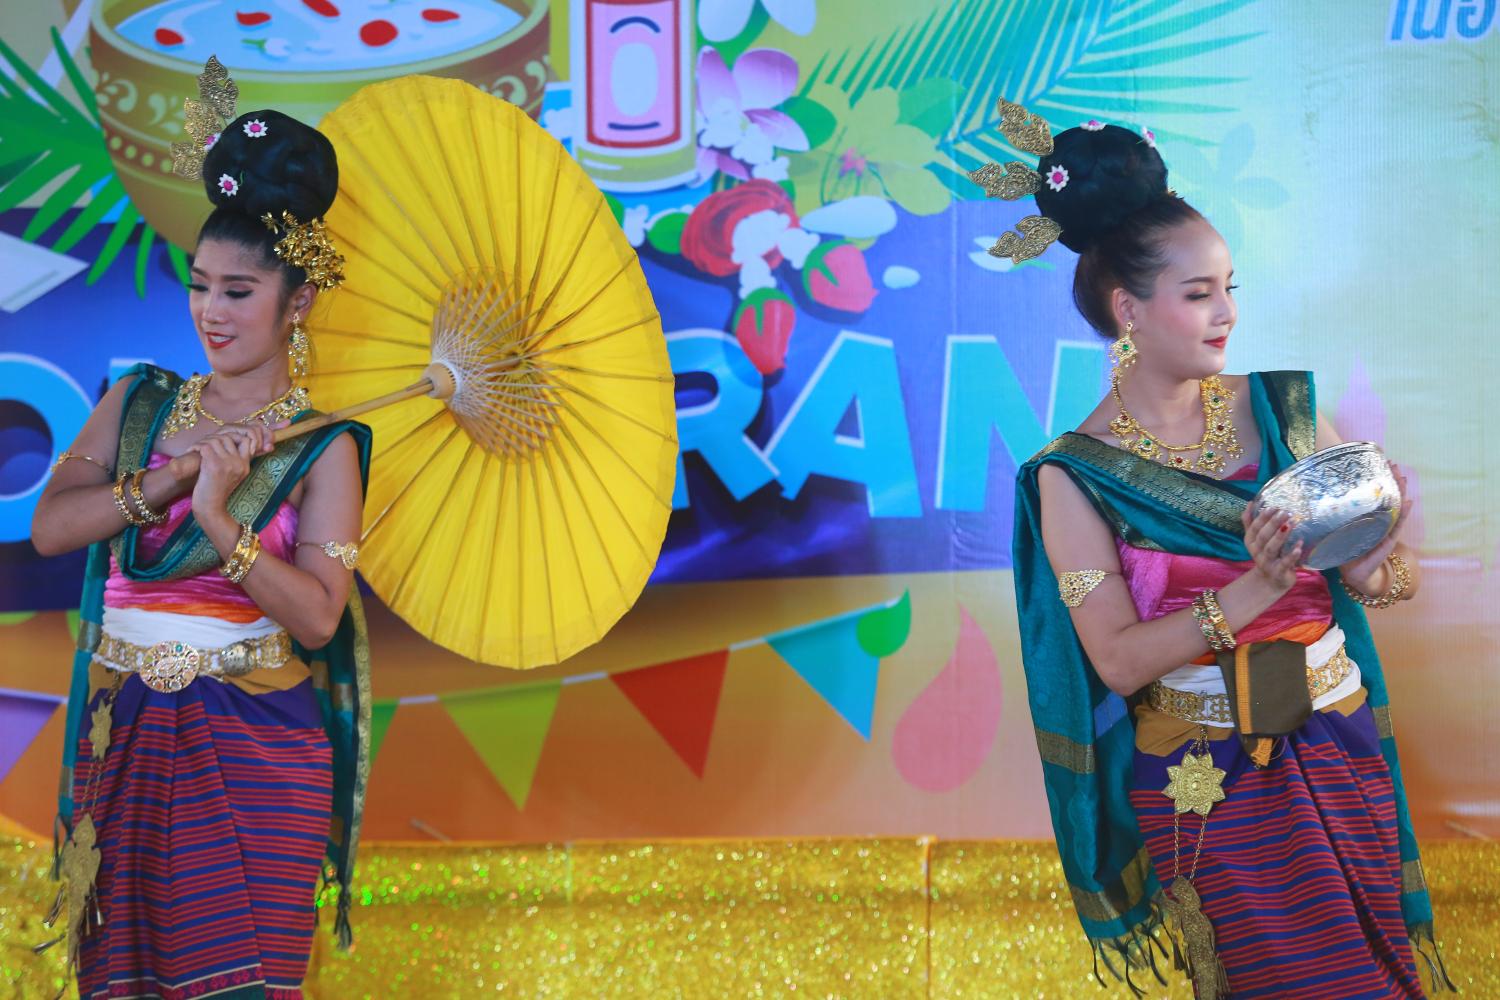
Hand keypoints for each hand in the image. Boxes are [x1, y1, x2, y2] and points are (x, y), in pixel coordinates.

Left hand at [167, 420, 286, 489]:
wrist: (210, 508)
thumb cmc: (217, 493)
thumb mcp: (232, 477)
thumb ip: (233, 462)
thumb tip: (227, 444)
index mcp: (245, 466)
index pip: (247, 440)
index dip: (234, 436)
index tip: (221, 441)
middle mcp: (239, 463)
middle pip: (229, 437)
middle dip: (214, 438)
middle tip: (203, 444)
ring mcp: (227, 464)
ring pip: (216, 440)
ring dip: (203, 442)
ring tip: (196, 448)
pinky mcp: (214, 465)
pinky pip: (205, 446)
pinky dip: (196, 446)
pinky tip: (191, 451)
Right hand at [1241, 503, 1302, 593]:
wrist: (1270, 581)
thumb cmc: (1266, 555)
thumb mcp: (1256, 540)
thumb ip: (1251, 523)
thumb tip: (1250, 503)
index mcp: (1251, 542)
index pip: (1254, 528)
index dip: (1262, 517)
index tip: (1273, 507)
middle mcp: (1257, 552)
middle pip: (1262, 537)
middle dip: (1273, 524)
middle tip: (1285, 512)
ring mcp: (1267, 563)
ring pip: (1271, 549)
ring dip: (1281, 536)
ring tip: (1292, 523)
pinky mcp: (1279, 572)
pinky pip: (1285, 563)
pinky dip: (1292, 555)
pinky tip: (1299, 546)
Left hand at [1339, 462, 1412, 594]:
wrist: (1355, 572)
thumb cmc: (1345, 550)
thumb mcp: (1338, 529)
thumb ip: (1334, 517)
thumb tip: (1314, 499)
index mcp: (1367, 516)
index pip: (1374, 494)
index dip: (1378, 479)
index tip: (1380, 462)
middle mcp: (1378, 520)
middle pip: (1389, 496)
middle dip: (1392, 481)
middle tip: (1394, 464)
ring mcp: (1385, 529)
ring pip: (1396, 508)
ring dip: (1401, 493)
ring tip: (1404, 479)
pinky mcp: (1387, 540)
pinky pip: (1396, 526)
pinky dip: (1403, 514)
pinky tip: (1408, 502)